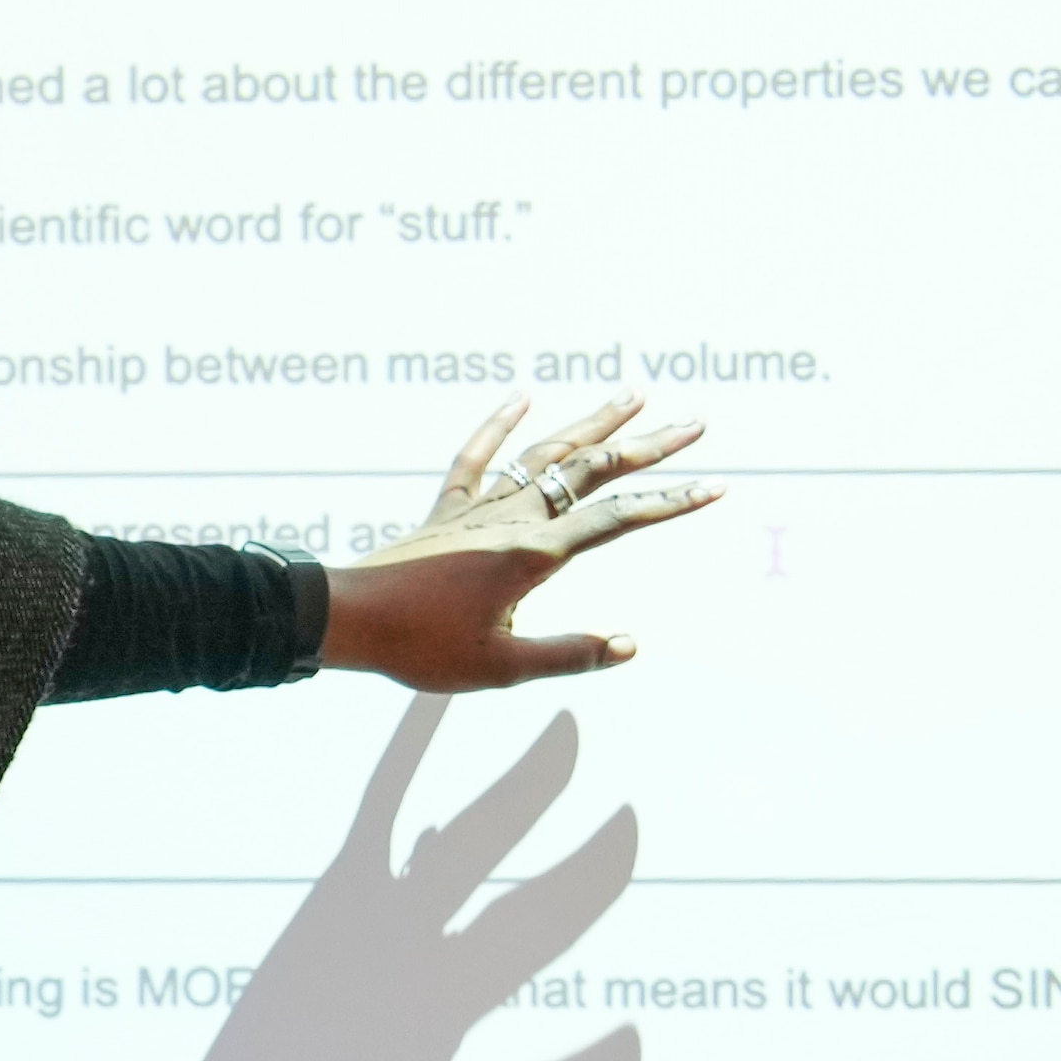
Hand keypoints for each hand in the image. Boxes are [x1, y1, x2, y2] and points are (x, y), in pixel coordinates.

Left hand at [320, 391, 719, 690]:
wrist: (346, 620)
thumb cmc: (419, 647)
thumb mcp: (500, 666)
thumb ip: (568, 654)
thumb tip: (630, 646)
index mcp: (533, 554)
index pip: (617, 520)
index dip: (670, 503)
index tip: (714, 487)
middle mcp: (511, 518)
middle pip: (591, 471)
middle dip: (647, 446)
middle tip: (694, 423)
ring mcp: (477, 508)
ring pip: (544, 454)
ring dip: (591, 423)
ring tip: (632, 394)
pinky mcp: (445, 511)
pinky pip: (475, 458)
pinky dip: (497, 424)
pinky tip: (520, 397)